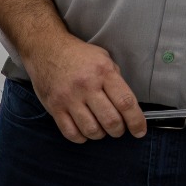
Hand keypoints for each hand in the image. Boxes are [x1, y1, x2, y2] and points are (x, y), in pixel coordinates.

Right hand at [22, 32, 146, 142]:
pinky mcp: (54, 107)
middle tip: (118, 129)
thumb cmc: (78, 55)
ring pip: (91, 130)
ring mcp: (69, 98)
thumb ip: (115, 80)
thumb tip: (126, 105)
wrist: (46, 49)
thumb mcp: (103, 58)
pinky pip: (71, 132)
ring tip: (100, 129)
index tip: (139, 131)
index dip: (136, 121)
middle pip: (110, 120)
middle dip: (118, 131)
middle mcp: (86, 85)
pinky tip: (84, 131)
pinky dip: (81, 137)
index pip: (126, 102)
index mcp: (103, 72)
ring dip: (100, 135)